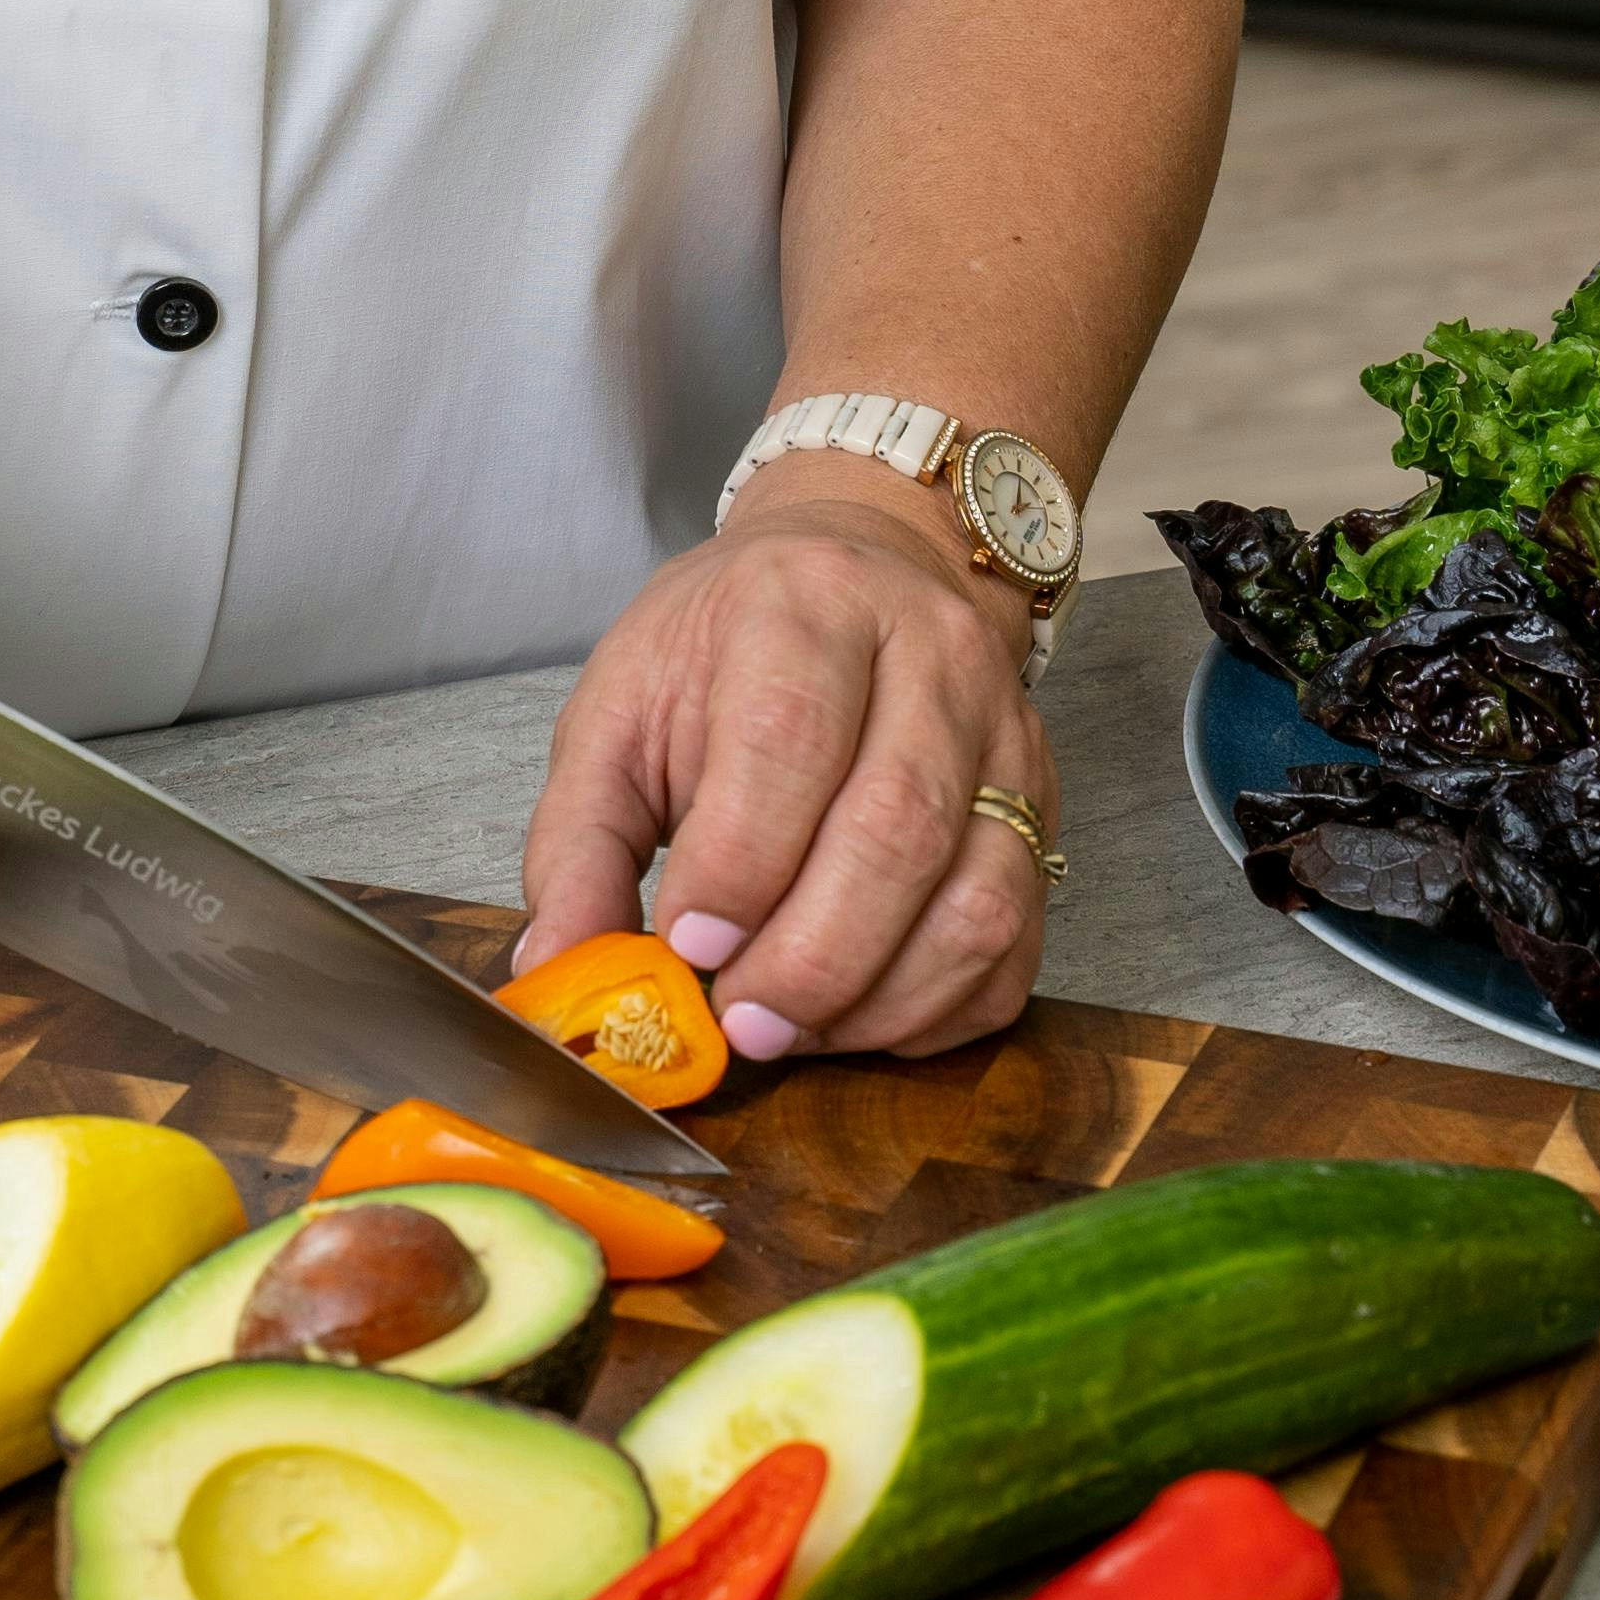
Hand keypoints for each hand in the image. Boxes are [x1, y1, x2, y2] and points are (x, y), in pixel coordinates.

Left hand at [514, 461, 1058, 1062]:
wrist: (851, 572)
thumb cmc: (726, 650)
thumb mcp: (621, 709)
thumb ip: (579, 839)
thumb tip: (555, 970)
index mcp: (806, 603)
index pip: (787, 738)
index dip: (739, 862)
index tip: (687, 946)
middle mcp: (929, 657)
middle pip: (898, 828)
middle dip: (811, 956)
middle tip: (739, 1019)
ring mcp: (1004, 735)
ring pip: (978, 895)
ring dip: (878, 996)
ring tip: (790, 1027)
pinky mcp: (1044, 808)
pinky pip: (1018, 938)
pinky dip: (941, 1008)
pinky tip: (860, 1018)